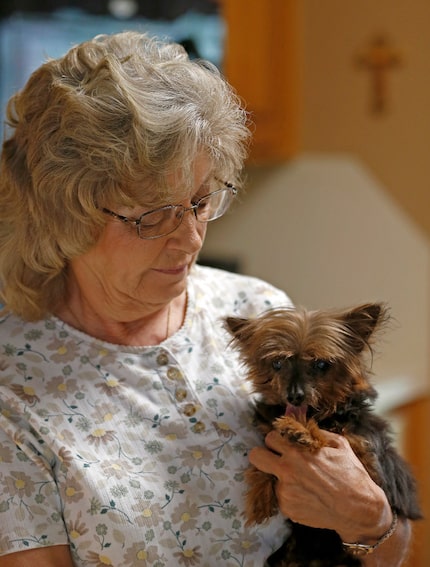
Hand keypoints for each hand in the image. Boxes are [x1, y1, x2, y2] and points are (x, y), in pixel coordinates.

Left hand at [249, 428, 391, 543]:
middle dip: (262, 454)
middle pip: (255, 456)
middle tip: (275, 458)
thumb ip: (315, 432)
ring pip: (271, 478)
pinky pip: (281, 496)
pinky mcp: (287, 509)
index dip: (278, 440)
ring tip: (305, 483)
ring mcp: (285, 492)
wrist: (358, 509)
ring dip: (283, 478)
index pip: (269, 437)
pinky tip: (308, 496)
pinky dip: (291, 495)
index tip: (284, 444)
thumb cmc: (351, 474)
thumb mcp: (338, 444)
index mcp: (297, 452)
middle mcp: (287, 471)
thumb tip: (301, 425)